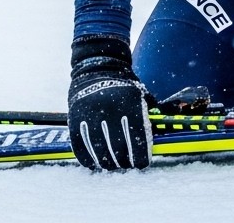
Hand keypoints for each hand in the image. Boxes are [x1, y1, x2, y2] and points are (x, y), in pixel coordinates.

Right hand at [67, 35, 151, 170]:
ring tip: (112, 165)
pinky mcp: (75, 118)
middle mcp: (110, 109)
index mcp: (130, 103)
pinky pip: (80, 145)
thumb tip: (158, 140)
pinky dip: (87, 158)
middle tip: (127, 165)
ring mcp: (90, 113)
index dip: (140, 156)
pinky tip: (95, 163)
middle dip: (124, 162)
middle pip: (118, 148)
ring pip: (99, 150)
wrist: (97, 67)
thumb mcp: (141, 94)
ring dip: (107, 163)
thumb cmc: (124, 86)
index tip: (142, 164)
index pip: (137, 138)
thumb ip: (148, 116)